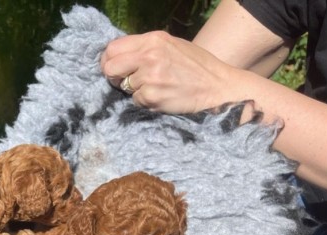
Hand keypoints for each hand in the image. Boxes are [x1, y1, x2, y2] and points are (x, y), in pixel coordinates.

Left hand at [100, 31, 240, 113]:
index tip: (114, 68)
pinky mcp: (151, 97)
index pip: (112, 48)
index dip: (108, 60)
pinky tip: (161, 96)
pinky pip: (135, 101)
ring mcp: (149, 77)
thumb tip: (119, 56)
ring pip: (123, 86)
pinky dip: (144, 101)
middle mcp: (149, 56)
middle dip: (114, 76)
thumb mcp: (170, 46)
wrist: (217, 86)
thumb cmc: (195, 66)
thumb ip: (145, 48)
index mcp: (153, 40)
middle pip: (109, 67)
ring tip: (154, 87)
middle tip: (125, 81)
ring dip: (134, 90)